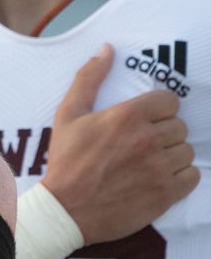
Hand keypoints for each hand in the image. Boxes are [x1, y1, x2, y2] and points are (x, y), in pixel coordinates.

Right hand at [42, 44, 198, 244]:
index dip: (158, 109)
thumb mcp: (68, 114)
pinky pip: (193, 176)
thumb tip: (108, 49)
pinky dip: (181, 176)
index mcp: (127, 116)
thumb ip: (89, 78)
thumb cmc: (66, 160)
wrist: (66, 209)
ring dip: (172, 154)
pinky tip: (158, 177)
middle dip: (163, 131)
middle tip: (141, 142)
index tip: (144, 119)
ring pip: (187, 150)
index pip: (168, 101)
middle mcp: (148, 140)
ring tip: (149, 161)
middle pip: (179, 126)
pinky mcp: (167, 193)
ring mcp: (160, 168)